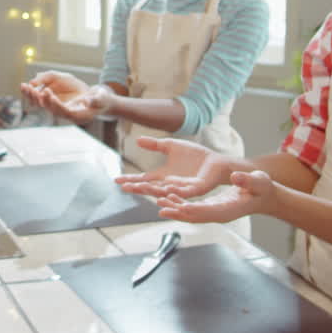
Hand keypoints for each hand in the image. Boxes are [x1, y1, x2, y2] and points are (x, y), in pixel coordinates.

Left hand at [20, 72, 109, 124]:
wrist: (100, 101)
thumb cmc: (102, 100)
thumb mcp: (102, 99)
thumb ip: (95, 101)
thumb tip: (87, 101)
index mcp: (78, 115)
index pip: (64, 111)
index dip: (55, 103)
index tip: (48, 93)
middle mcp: (67, 114)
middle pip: (51, 109)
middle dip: (41, 99)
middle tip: (33, 89)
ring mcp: (61, 109)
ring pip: (44, 104)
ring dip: (33, 96)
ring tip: (24, 86)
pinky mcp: (56, 104)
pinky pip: (43, 100)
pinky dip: (34, 93)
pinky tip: (26, 86)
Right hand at [116, 136, 237, 198]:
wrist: (214, 160)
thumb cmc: (194, 155)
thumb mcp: (171, 146)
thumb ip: (155, 145)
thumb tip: (137, 140)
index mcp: (163, 175)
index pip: (144, 179)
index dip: (131, 180)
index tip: (117, 180)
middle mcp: (170, 184)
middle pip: (150, 187)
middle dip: (137, 187)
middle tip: (124, 187)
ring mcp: (182, 188)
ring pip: (164, 191)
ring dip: (151, 191)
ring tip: (139, 188)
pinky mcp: (195, 189)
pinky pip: (183, 193)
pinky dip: (174, 192)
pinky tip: (165, 189)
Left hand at [156, 170, 274, 223]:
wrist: (263, 196)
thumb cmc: (262, 189)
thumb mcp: (258, 182)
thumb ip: (248, 181)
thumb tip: (236, 177)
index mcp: (228, 210)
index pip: (206, 212)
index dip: (190, 209)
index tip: (176, 206)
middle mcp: (219, 214)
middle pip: (194, 216)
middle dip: (177, 212)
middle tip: (160, 205)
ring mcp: (215, 213)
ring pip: (191, 214)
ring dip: (176, 209)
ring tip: (159, 201)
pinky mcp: (212, 208)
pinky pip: (193, 209)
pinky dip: (181, 205)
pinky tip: (170, 198)